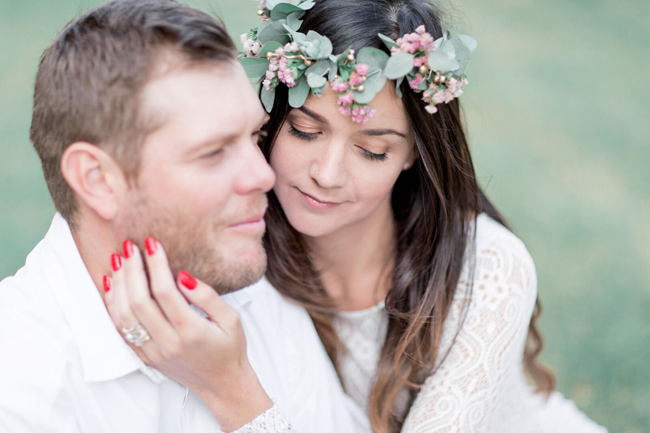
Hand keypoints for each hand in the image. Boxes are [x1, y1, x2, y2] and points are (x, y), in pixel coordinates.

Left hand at [103, 237, 271, 430]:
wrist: (221, 383)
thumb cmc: (229, 348)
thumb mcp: (231, 319)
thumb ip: (208, 296)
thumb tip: (182, 276)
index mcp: (191, 331)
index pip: (165, 292)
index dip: (155, 265)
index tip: (152, 243)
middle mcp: (168, 343)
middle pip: (139, 301)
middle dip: (132, 270)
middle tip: (130, 246)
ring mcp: (153, 351)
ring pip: (124, 315)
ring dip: (118, 285)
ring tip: (118, 260)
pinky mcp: (144, 356)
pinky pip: (121, 329)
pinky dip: (113, 304)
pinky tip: (112, 284)